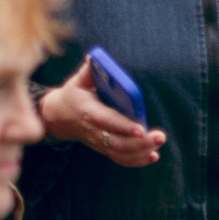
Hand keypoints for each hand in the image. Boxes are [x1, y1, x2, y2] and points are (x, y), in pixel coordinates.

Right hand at [40, 59, 166, 167]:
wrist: (59, 117)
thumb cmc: (73, 95)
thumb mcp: (77, 81)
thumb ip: (88, 70)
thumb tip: (94, 58)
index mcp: (89, 112)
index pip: (107, 121)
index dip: (124, 127)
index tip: (141, 129)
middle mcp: (94, 130)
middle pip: (118, 142)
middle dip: (140, 143)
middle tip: (160, 136)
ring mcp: (100, 142)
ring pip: (121, 153)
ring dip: (141, 152)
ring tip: (158, 143)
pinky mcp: (104, 148)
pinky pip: (121, 159)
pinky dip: (137, 160)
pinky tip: (153, 155)